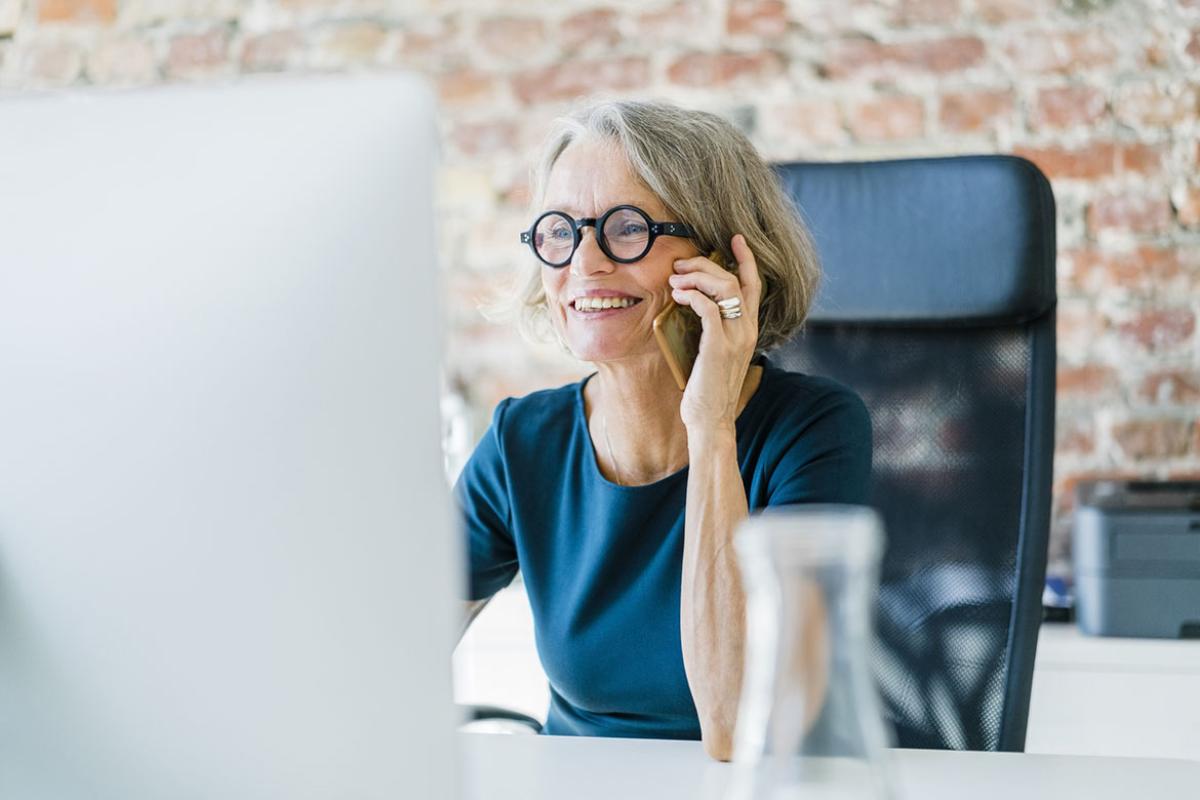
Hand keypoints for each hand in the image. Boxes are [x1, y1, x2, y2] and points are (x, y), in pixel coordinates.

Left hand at [668, 234, 761, 432]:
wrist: (712, 420)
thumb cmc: (708, 389)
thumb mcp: (716, 353)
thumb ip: (715, 330)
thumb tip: (695, 306)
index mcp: (749, 329)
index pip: (754, 285)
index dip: (747, 259)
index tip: (735, 239)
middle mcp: (747, 330)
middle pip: (735, 279)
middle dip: (706, 264)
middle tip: (681, 265)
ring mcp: (736, 338)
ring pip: (724, 288)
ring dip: (696, 277)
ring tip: (675, 279)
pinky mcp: (719, 346)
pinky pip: (708, 308)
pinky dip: (692, 295)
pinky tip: (678, 296)